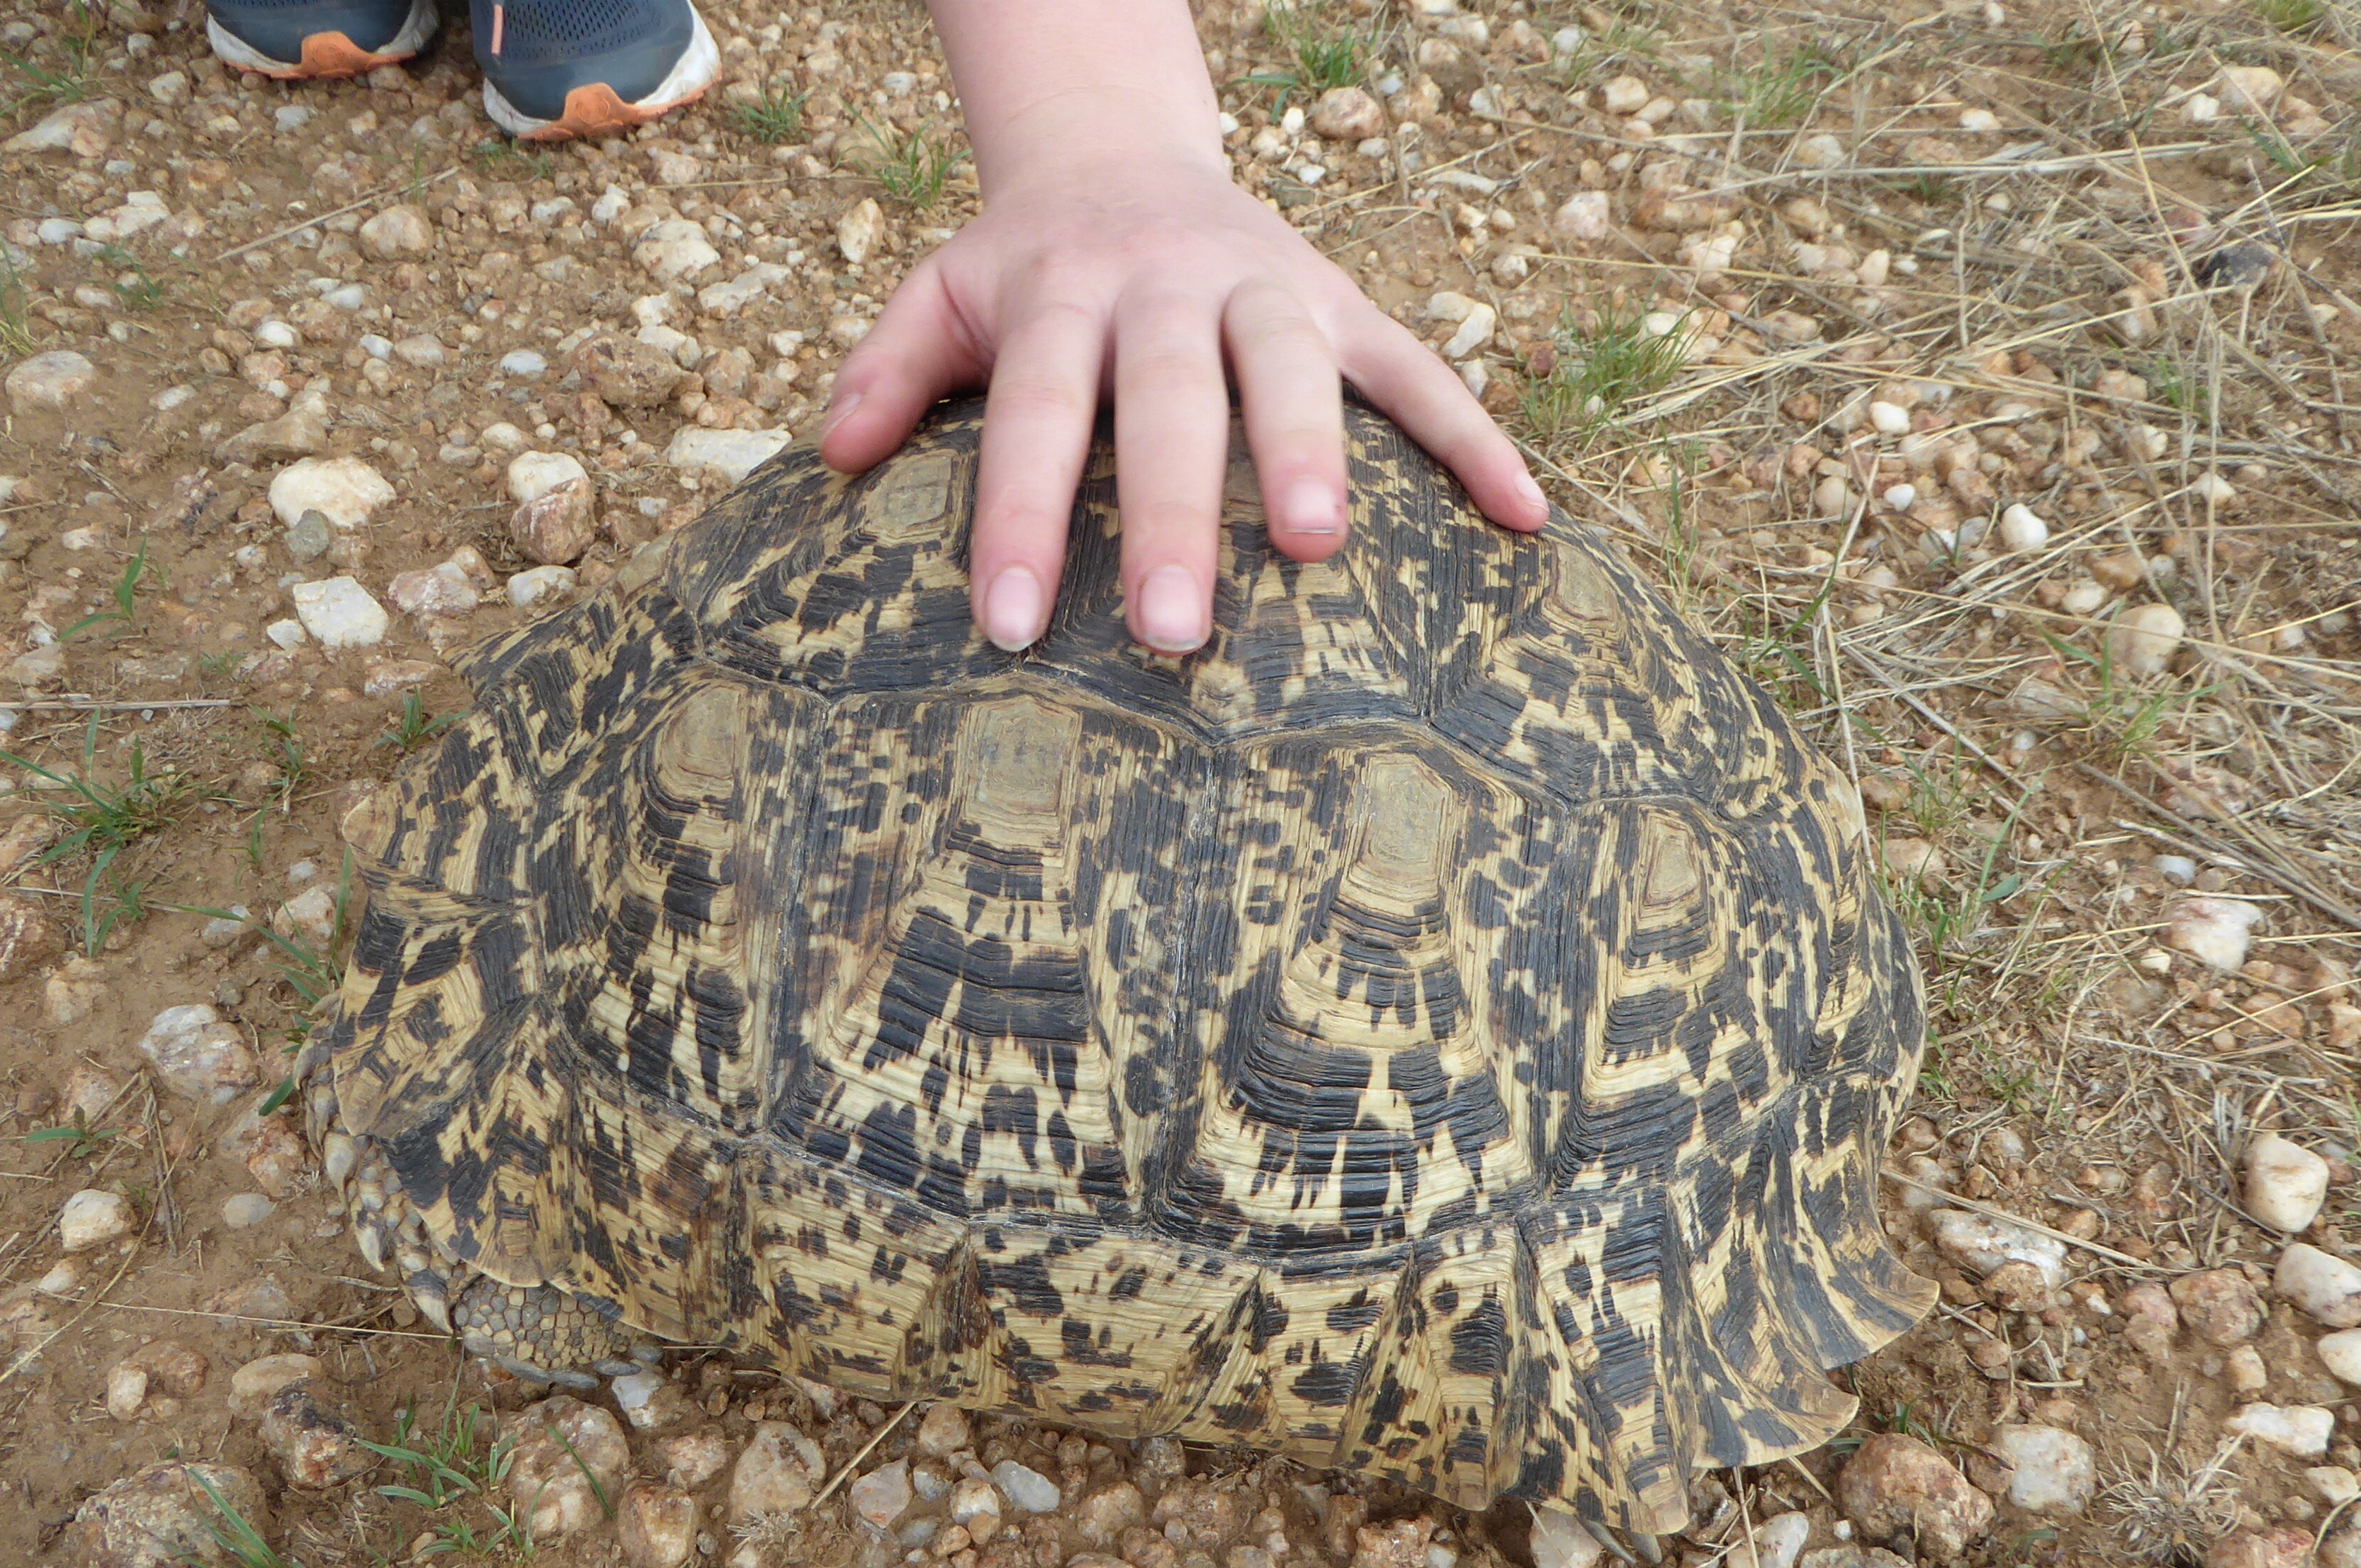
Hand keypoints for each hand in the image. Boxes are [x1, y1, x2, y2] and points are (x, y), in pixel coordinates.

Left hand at [817, 146, 1548, 654]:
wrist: (1119, 146)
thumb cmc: (1024, 262)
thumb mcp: (938, 290)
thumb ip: (887, 366)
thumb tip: (833, 454)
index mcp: (1060, 290)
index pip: (1034, 411)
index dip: (1017, 515)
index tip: (1007, 627)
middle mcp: (1166, 283)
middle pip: (1169, 400)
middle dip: (1170, 511)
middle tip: (1169, 629)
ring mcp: (1265, 284)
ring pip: (1292, 367)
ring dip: (1313, 452)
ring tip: (1321, 552)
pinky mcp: (1342, 299)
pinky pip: (1420, 367)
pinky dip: (1475, 437)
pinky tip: (1527, 519)